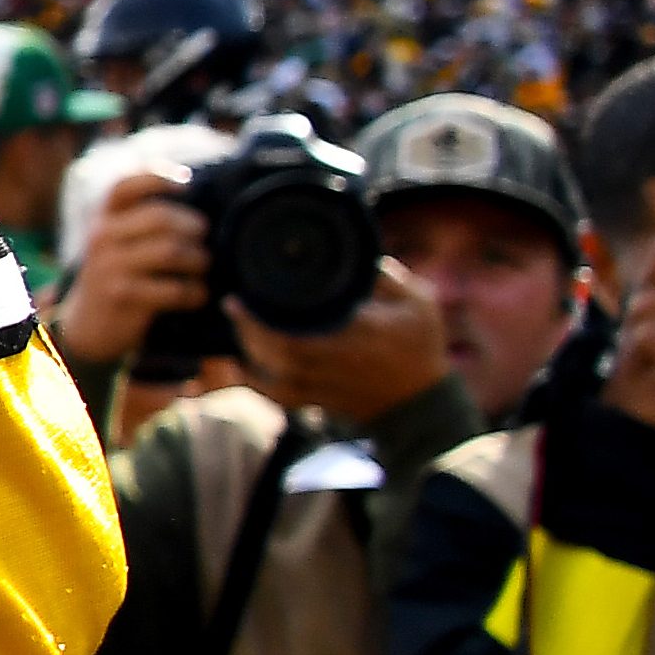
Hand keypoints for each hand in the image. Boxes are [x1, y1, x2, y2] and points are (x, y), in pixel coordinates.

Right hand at [54, 175, 207, 370]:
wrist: (86, 327)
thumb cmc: (116, 278)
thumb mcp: (115, 245)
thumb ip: (140, 222)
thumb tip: (194, 201)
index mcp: (103, 220)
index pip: (125, 187)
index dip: (157, 177)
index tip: (186, 184)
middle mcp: (102, 238)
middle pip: (159, 217)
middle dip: (192, 226)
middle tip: (203, 238)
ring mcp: (111, 268)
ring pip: (170, 251)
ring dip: (198, 259)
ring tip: (203, 266)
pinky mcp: (124, 296)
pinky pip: (173, 289)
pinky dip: (194, 292)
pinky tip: (197, 294)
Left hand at [235, 257, 451, 422]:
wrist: (423, 403)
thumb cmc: (421, 347)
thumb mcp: (419, 303)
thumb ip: (387, 276)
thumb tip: (356, 252)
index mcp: (356, 337)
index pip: (296, 334)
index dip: (260, 321)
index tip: (241, 297)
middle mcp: (334, 364)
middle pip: (276, 355)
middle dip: (247, 331)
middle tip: (232, 304)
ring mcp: (323, 387)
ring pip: (272, 378)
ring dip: (248, 354)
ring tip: (238, 325)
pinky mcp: (318, 402)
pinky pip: (278, 396)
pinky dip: (256, 382)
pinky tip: (241, 363)